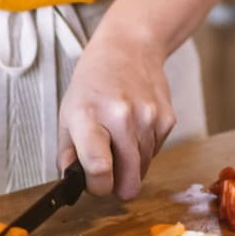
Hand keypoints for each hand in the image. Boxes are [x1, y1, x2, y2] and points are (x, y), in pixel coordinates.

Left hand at [59, 31, 176, 200]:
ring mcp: (148, 118)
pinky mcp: (167, 119)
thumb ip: (66, 153)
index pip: (99, 168)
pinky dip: (144, 150)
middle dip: (117, 185)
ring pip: (143, 170)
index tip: (95, 184)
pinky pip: (155, 153)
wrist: (129, 48)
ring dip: (131, 165)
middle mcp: (122, 117)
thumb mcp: (67, 113)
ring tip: (119, 139)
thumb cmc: (94, 82)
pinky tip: (134, 128)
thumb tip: (71, 182)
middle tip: (106, 171)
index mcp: (89, 116)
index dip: (97, 187)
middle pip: (128, 180)